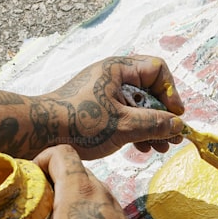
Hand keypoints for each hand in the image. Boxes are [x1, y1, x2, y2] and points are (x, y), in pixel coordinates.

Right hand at [0, 145, 145, 218]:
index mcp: (79, 192)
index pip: (61, 153)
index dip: (42, 158)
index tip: (30, 177)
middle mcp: (102, 194)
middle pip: (77, 171)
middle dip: (55, 180)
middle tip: (38, 201)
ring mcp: (118, 212)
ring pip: (93, 191)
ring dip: (74, 199)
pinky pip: (106, 212)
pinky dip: (90, 217)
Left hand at [38, 55, 185, 159]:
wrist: (39, 134)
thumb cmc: (78, 124)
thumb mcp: (122, 126)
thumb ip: (153, 124)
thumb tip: (178, 125)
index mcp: (118, 69)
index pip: (157, 70)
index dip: (170, 93)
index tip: (176, 116)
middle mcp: (111, 76)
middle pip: (149, 89)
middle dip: (163, 114)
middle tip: (173, 137)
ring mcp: (103, 93)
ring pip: (137, 105)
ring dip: (152, 126)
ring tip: (160, 148)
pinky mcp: (96, 109)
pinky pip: (124, 115)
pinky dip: (135, 129)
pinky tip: (141, 149)